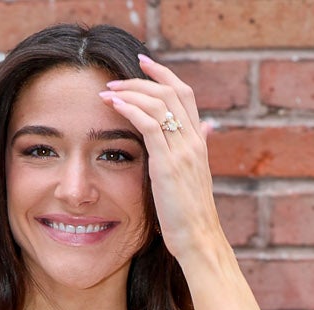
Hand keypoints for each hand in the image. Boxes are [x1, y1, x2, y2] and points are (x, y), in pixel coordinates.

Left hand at [98, 52, 221, 267]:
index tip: (144, 64)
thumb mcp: (196, 178)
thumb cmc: (192, 217)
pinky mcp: (167, 164)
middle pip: (171, 92)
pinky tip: (113, 106)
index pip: (184, 94)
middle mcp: (193, 141)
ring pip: (158, 103)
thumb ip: (197, 150)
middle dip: (141, 79)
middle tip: (115, 79)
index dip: (164, 75)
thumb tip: (207, 130)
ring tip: (107, 93)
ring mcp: (182, 151)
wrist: (200, 240)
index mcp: (199, 142)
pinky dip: (129, 109)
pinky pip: (148, 125)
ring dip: (129, 92)